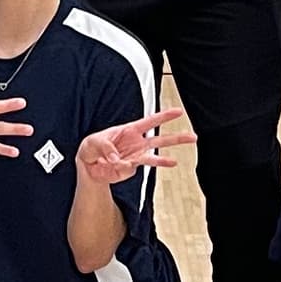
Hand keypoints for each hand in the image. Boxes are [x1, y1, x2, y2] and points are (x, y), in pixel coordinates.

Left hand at [76, 108, 191, 183]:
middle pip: (161, 139)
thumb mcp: (93, 142)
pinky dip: (123, 168)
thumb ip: (106, 148)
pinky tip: (116, 166)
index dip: (165, 116)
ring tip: (176, 161)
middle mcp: (137, 143)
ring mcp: (135, 157)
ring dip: (165, 160)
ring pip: (155, 157)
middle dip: (177, 138)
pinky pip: (130, 169)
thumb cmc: (91, 148)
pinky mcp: (130, 169)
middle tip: (193, 136)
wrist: (88, 167)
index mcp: (130, 130)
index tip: (179, 112)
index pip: (150, 121)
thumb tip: (116, 160)